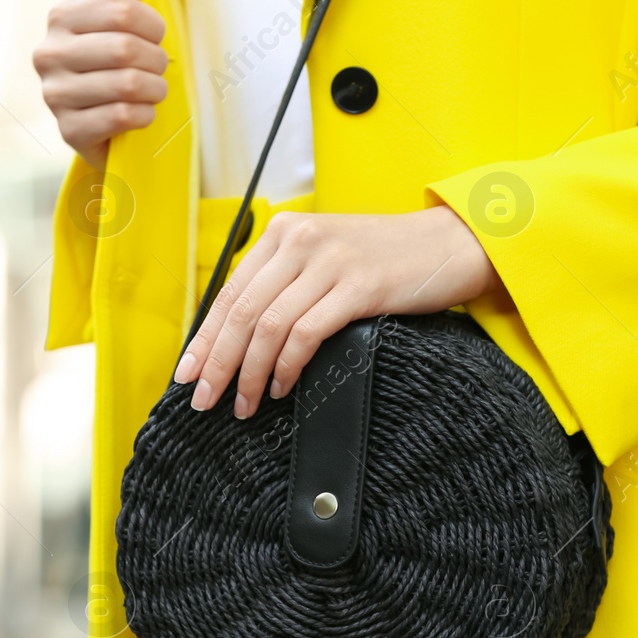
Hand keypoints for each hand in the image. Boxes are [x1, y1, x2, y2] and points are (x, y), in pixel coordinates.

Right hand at [33, 0, 167, 169]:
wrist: (101, 125)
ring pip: (127, 84)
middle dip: (156, 60)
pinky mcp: (68, 130)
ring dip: (155, 89)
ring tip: (155, 90)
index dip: (153, 26)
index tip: (157, 37)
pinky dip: (145, 115)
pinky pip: (122, 116)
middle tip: (159, 68)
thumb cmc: (114, 65)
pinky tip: (144, 113)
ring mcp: (54, 94)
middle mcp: (49, 54)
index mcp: (60, 18)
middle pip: (126, 48)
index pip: (123, 11)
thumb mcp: (118, 25)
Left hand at [173, 205, 501, 417]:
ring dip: (251, 374)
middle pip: (241, 311)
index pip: (229, 291)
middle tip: (204, 399)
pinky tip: (282, 387)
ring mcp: (329, 261)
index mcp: (285, 232)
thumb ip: (285, 281)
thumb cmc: (386, 259)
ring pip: (268, 326)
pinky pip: (306, 333)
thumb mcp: (326, 256)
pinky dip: (287, 366)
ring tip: (245, 404)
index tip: (188, 372)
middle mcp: (301, 239)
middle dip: (218, 362)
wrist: (449, 245)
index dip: (205, 336)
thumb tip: (240, 336)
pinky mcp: (358, 286)